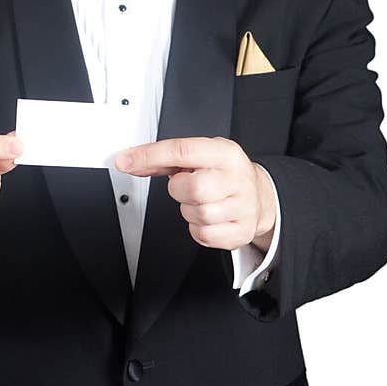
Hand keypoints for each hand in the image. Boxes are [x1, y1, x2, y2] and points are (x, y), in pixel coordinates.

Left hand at [115, 137, 275, 252]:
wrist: (260, 196)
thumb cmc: (225, 174)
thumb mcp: (202, 156)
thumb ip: (165, 160)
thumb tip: (131, 162)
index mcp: (225, 154)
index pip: (182, 150)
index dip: (149, 156)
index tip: (126, 161)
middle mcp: (237, 179)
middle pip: (192, 188)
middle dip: (179, 189)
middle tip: (186, 186)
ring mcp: (243, 207)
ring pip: (197, 214)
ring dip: (189, 210)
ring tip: (201, 201)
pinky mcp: (241, 231)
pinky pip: (203, 235)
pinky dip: (197, 228)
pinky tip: (208, 217)